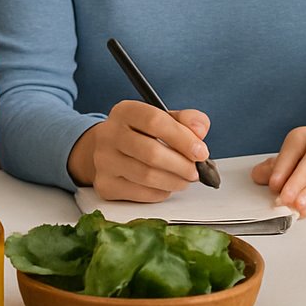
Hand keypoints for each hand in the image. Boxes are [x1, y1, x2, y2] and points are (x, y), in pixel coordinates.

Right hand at [74, 101, 209, 201]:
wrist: (107, 151)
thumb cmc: (141, 134)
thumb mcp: (162, 118)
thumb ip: (186, 120)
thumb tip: (200, 130)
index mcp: (125, 111)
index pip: (155, 122)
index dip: (183, 139)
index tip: (201, 152)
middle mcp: (109, 134)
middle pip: (151, 152)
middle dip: (181, 165)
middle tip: (196, 171)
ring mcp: (104, 161)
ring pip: (147, 176)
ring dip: (174, 181)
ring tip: (185, 179)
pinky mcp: (105, 185)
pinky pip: (140, 193)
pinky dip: (161, 192)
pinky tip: (166, 185)